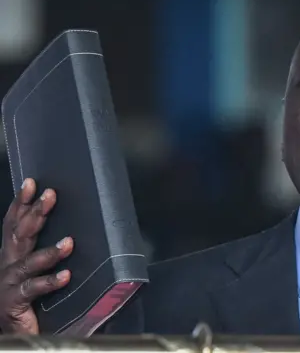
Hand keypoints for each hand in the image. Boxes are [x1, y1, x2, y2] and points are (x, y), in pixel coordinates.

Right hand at [0, 178, 72, 333]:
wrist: (12, 333)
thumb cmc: (26, 299)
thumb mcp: (36, 271)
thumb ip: (49, 253)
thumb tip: (73, 233)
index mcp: (12, 254)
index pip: (15, 223)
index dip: (21, 203)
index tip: (32, 183)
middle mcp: (7, 264)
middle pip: (20, 234)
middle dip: (35, 212)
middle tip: (50, 195)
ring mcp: (9, 283)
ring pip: (28, 262)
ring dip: (49, 251)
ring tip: (69, 242)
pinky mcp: (15, 302)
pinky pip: (34, 289)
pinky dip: (50, 281)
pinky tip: (66, 275)